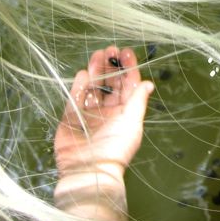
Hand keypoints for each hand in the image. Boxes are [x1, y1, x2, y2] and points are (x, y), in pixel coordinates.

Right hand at [55, 45, 153, 191]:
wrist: (88, 172)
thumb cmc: (115, 149)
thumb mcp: (131, 122)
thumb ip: (137, 101)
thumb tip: (148, 83)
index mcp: (125, 113)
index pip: (128, 85)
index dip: (128, 68)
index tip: (126, 51)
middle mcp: (107, 112)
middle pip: (110, 83)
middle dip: (111, 66)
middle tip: (110, 49)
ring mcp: (89, 115)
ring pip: (93, 87)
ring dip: (96, 71)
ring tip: (97, 54)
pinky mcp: (71, 119)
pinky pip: (75, 98)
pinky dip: (79, 86)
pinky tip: (83, 73)